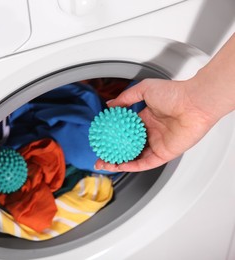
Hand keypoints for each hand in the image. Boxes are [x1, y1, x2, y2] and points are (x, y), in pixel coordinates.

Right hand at [94, 78, 216, 171]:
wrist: (194, 102)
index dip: (112, 136)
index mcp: (146, 119)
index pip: (125, 131)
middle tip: (99, 155)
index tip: (101, 138)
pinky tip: (121, 165)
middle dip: (112, 153)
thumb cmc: (174, 93)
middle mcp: (151, 133)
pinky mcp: (164, 153)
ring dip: (119, 162)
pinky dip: (133, 165)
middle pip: (127, 147)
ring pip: (134, 157)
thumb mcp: (144, 89)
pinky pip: (146, 163)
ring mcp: (157, 144)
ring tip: (105, 163)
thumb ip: (125, 98)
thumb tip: (110, 105)